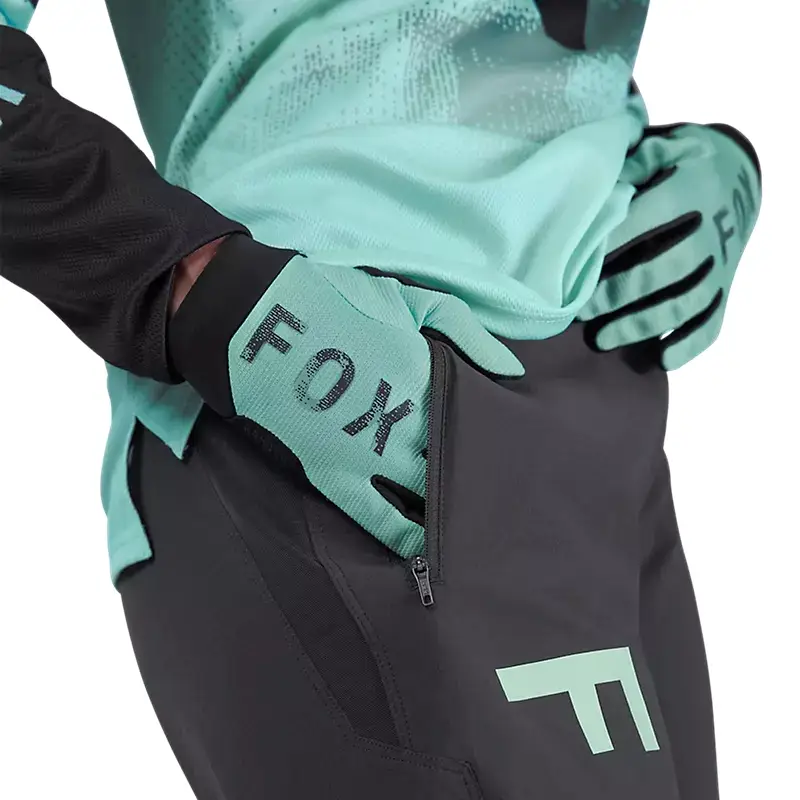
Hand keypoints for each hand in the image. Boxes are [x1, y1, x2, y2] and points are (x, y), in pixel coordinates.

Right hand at [169, 236, 523, 556]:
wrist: (256, 322)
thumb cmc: (332, 302)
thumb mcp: (408, 299)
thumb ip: (467, 331)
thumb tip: (514, 371)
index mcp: (427, 376)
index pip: (475, 420)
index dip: (494, 438)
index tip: (510, 451)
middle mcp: (406, 421)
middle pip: (456, 461)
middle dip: (478, 476)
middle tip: (498, 492)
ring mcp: (369, 453)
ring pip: (426, 494)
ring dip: (450, 509)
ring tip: (473, 526)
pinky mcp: (333, 473)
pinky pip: (377, 518)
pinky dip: (402, 537)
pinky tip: (424, 552)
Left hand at [579, 123, 761, 369]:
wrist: (737, 176)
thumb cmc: (681, 162)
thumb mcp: (663, 145)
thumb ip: (632, 161)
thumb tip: (594, 178)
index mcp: (695, 189)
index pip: (655, 215)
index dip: (616, 238)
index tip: (577, 259)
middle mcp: (712, 232)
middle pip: (668, 269)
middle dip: (621, 292)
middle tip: (581, 310)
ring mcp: (720, 267)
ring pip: (685, 303)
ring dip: (643, 325)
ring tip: (601, 340)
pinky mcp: (724, 290)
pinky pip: (712, 324)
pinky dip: (689, 345)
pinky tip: (660, 359)